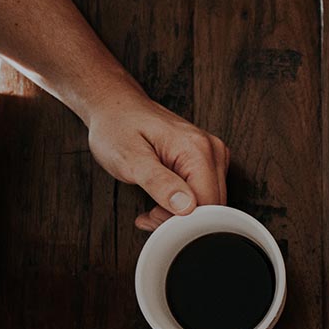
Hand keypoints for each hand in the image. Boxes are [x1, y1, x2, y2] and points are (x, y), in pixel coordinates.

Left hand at [85, 90, 228, 230]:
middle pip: (212, 205)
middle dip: (181, 219)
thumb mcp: (129, 158)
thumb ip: (158, 182)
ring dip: (182, 214)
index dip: (182, 220)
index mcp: (197, 149)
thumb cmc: (117, 128)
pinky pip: (205, 193)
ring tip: (154, 206)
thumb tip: (185, 207)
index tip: (154, 218)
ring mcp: (213, 155)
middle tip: (150, 215)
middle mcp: (212, 150)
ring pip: (210, 203)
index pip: (207, 204)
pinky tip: (164, 199)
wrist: (116, 108)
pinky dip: (185, 204)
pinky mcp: (208, 161)